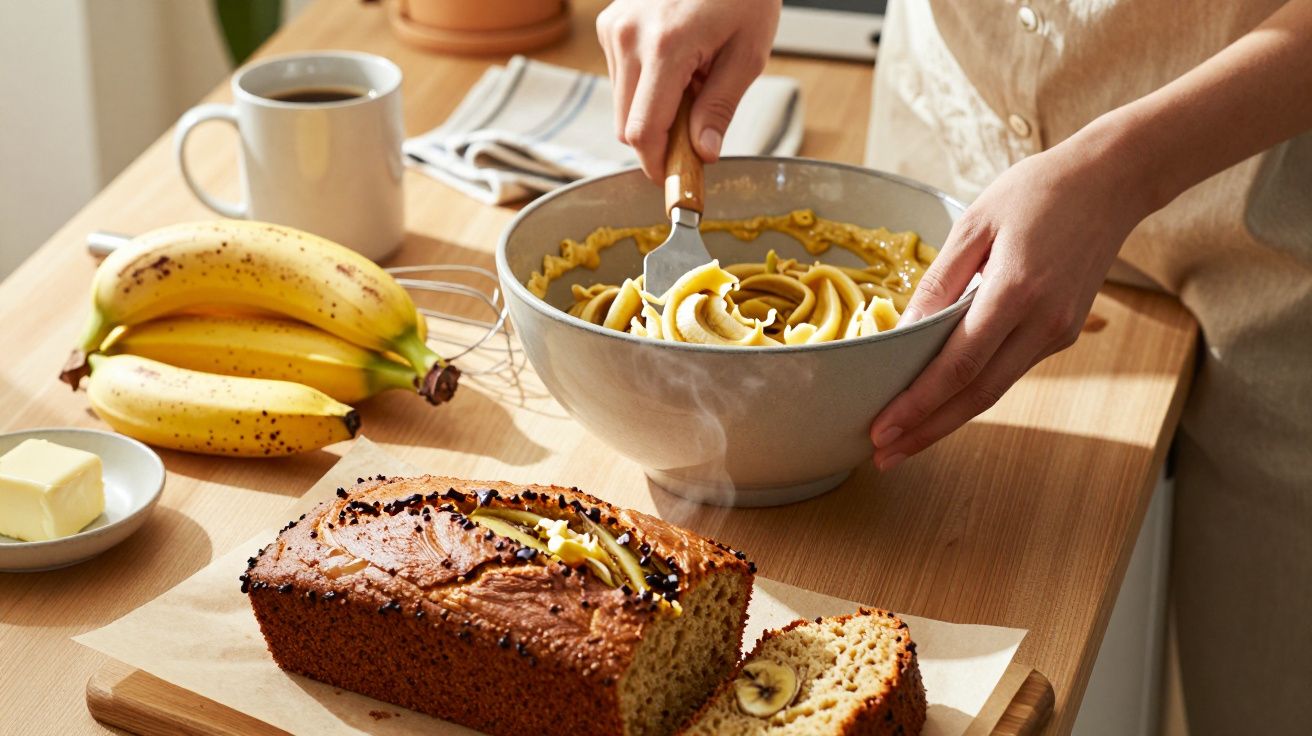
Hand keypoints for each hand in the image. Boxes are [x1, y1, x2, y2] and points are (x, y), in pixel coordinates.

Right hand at [597, 0, 780, 179]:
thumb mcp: (748, 52)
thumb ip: (721, 106)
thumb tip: (704, 153)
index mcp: (666, 46)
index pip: (644, 131)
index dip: (657, 165)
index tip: (675, 181)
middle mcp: (628, 36)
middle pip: (626, 125)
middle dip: (659, 140)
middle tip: (697, 133)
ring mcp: (614, 28)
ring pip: (622, 105)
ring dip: (653, 111)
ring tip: (694, 80)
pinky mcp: (610, 24)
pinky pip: (621, 79)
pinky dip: (647, 87)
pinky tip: (677, 63)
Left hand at [870, 131, 1155, 469]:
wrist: (1111, 182)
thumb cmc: (1037, 192)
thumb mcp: (974, 223)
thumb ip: (939, 282)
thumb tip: (902, 331)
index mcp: (1016, 291)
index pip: (958, 365)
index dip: (917, 404)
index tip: (882, 429)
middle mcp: (1042, 322)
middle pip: (976, 395)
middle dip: (927, 430)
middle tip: (884, 456)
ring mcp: (1057, 333)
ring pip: (994, 389)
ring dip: (947, 419)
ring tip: (904, 439)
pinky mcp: (1062, 334)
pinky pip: (1009, 370)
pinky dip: (972, 392)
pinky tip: (940, 401)